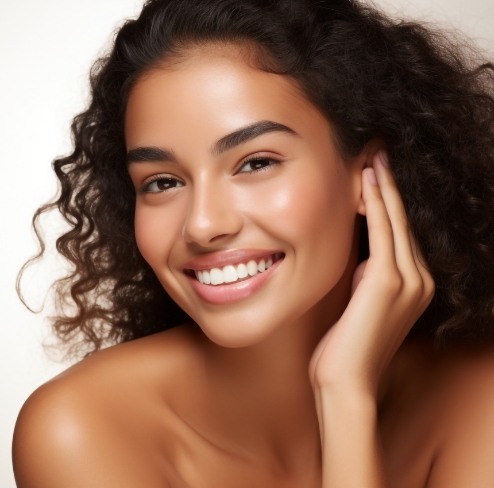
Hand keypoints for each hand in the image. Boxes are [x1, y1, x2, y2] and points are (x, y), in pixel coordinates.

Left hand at [309, 150, 434, 396]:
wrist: (345, 381)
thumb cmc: (345, 347)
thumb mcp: (360, 305)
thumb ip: (367, 279)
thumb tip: (362, 257)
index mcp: (413, 286)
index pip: (399, 234)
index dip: (388, 202)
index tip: (376, 174)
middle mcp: (418, 280)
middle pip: (402, 221)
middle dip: (389, 186)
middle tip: (378, 153)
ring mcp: (408, 280)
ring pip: (395, 221)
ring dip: (383, 187)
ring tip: (374, 157)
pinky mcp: (388, 280)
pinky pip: (382, 231)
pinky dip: (376, 203)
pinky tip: (366, 181)